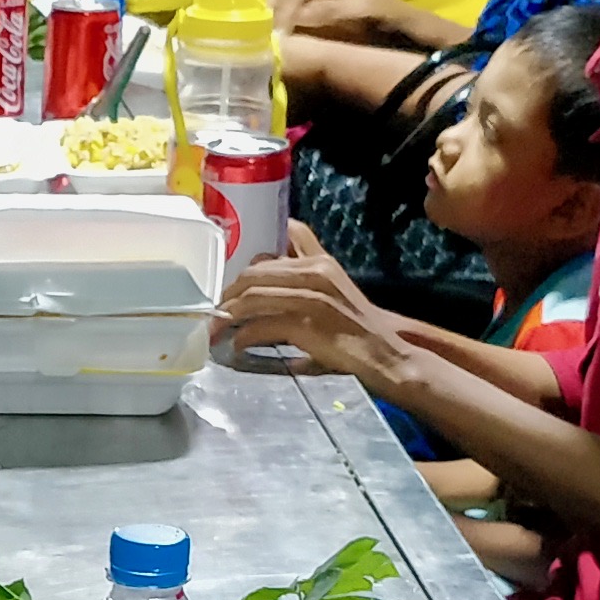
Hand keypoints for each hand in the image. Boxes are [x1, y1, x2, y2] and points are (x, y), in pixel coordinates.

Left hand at [214, 250, 398, 385]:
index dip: (247, 261)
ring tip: (218, 328)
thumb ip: (304, 275)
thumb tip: (263, 278)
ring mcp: (311, 297)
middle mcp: (315, 272)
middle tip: (216, 310)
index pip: (275, 245)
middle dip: (229, 292)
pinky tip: (238, 346)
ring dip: (229, 315)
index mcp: (320, 260)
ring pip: (254, 296)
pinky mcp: (307, 325)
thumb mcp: (332, 288)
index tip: (231, 281)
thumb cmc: (354, 326)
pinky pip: (262, 325)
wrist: (383, 354)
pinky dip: (245, 336)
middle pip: (255, 272)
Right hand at [267, 0, 418, 42]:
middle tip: (271, 35)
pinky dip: (279, 20)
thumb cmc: (380, 14)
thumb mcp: (357, 10)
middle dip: (275, 12)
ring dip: (273, 15)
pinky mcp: (309, 3)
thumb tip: (296, 17)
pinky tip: (279, 35)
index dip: (285, 10)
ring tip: (273, 36)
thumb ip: (327, 10)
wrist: (395, 25)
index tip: (278, 33)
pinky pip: (286, 8)